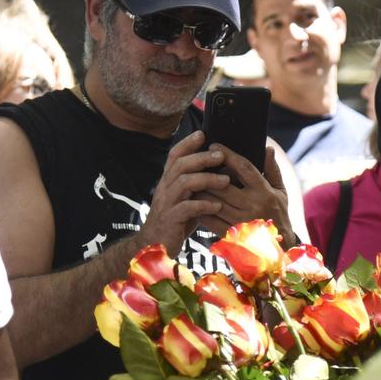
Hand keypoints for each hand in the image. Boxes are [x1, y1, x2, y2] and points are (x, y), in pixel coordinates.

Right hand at [139, 131, 229, 251]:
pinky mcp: (170, 220)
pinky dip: (203, 205)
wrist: (155, 246)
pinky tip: (217, 206)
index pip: (175, 155)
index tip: (203, 133)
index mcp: (168, 181)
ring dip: (206, 180)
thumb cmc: (176, 221)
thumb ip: (198, 186)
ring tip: (226, 181)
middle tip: (221, 156)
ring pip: (183, 183)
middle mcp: (164, 188)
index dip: (187, 143)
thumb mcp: (186, 199)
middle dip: (202, 158)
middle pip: (180, 165)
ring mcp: (166, 204)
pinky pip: (186, 208)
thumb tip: (222, 171)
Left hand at [199, 144, 293, 241]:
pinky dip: (199, 209)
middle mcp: (252, 206)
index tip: (213, 145)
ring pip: (213, 202)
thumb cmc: (278, 214)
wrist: (280, 248)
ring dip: (199, 190)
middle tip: (195, 162)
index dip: (228, 155)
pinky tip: (192, 201)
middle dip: (207, 172)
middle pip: (223, 185)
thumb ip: (273, 170)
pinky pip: (210, 220)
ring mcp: (240, 222)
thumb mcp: (281, 191)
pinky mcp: (231, 235)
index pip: (244, 168)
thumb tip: (267, 148)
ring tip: (189, 179)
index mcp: (264, 192)